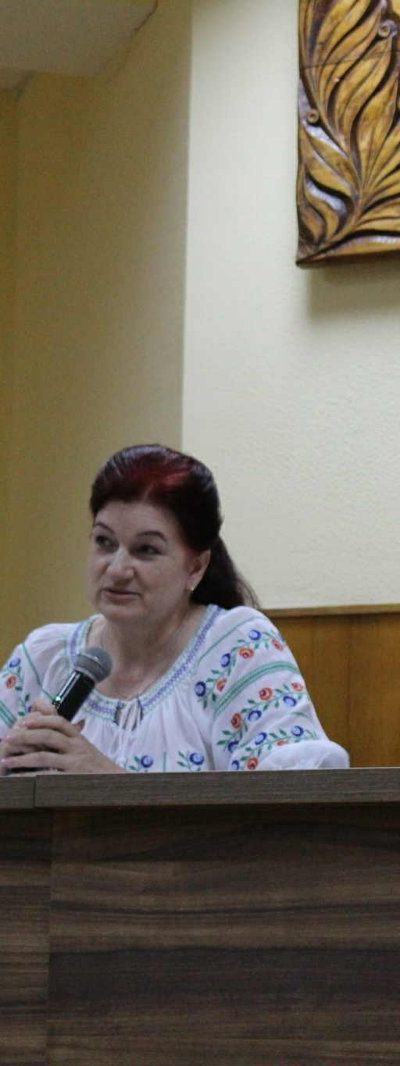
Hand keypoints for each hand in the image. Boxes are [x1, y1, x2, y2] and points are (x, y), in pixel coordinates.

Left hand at [0, 702, 125, 773]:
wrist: (117, 785)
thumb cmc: (95, 766)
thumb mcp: (83, 745)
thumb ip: (63, 729)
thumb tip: (41, 707)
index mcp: (79, 738)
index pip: (59, 722)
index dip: (40, 720)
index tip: (24, 721)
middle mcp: (77, 748)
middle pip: (48, 736)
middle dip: (25, 736)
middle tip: (7, 738)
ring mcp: (75, 765)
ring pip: (44, 757)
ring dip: (22, 758)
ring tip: (6, 760)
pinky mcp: (72, 781)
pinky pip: (48, 777)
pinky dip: (31, 777)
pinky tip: (19, 779)